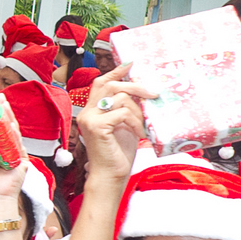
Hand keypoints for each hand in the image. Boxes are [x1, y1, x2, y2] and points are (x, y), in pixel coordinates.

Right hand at [76, 64, 148, 182]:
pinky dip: (135, 122)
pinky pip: (123, 113)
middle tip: (153, 93)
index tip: (130, 64)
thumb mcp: (124, 125)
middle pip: (111, 85)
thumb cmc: (118, 154)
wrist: (110, 175)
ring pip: (121, 98)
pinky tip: (138, 133)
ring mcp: (89, 118)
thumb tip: (143, 92)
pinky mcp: (97, 126)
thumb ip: (126, 109)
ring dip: (138, 111)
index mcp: (91, 111)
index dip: (116, 72)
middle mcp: (87, 112)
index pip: (101, 83)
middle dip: (135, 85)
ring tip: (143, 126)